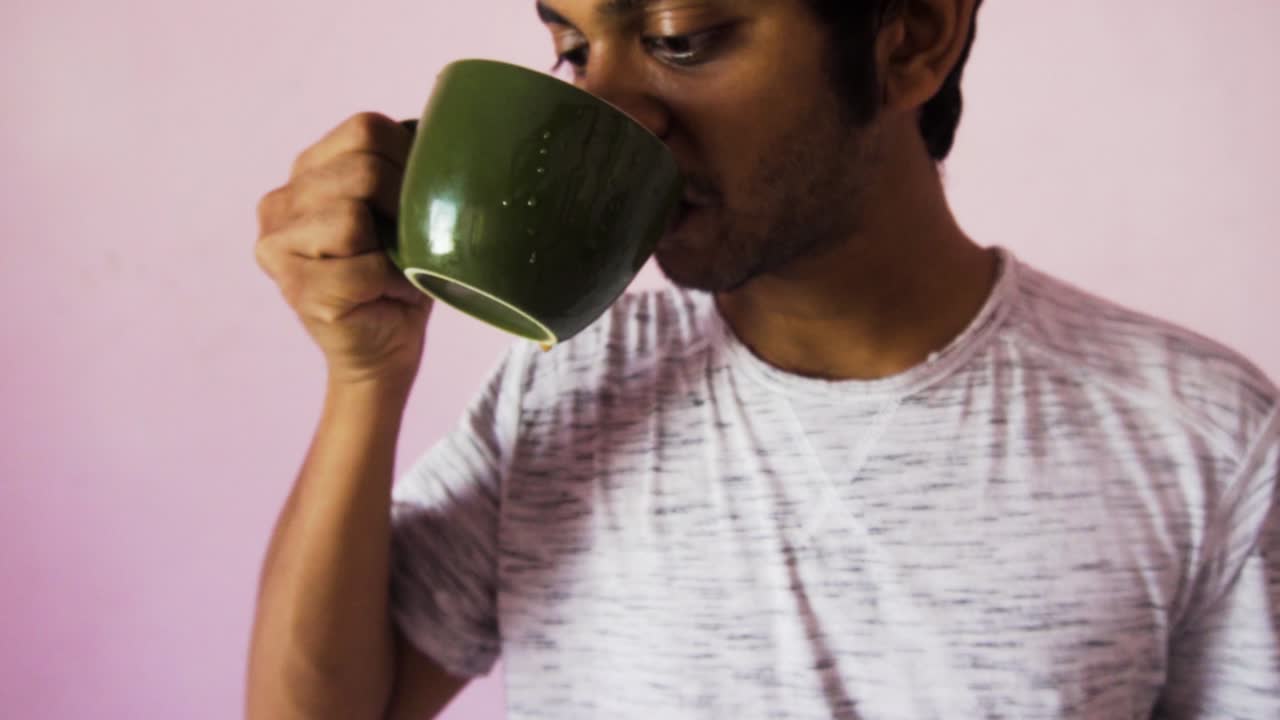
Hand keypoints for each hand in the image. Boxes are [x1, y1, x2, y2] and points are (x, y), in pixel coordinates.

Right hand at [256, 112, 430, 388]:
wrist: (388, 348)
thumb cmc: (403, 274)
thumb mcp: (408, 208)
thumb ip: (409, 164)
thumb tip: (443, 118)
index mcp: (308, 170)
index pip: (366, 129)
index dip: (409, 161)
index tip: (421, 199)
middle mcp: (279, 202)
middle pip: (362, 170)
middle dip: (404, 207)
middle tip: (410, 242)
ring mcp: (276, 245)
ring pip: (352, 216)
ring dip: (393, 250)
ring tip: (392, 270)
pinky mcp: (294, 287)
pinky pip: (360, 269)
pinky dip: (387, 284)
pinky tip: (382, 295)